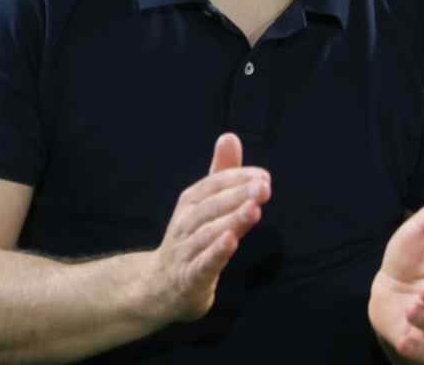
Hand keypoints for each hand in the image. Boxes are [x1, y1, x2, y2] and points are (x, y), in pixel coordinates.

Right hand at [146, 133, 270, 322]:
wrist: (159, 286)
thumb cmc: (190, 238)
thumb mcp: (204, 204)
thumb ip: (221, 173)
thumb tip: (230, 136)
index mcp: (190, 202)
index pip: (214, 185)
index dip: (238, 179)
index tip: (264, 176)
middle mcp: (185, 223)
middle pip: (212, 206)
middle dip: (238, 194)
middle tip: (264, 186)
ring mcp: (185, 251)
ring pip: (208, 233)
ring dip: (231, 220)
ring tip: (254, 209)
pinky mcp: (189, 278)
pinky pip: (203, 263)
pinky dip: (216, 252)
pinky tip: (232, 241)